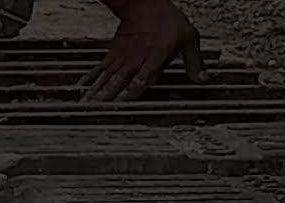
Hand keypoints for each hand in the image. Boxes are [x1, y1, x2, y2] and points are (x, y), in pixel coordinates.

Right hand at [81, 0, 205, 101]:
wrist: (143, 3)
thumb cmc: (166, 19)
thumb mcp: (189, 38)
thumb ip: (195, 61)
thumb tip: (203, 80)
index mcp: (155, 57)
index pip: (142, 78)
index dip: (132, 92)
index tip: (123, 105)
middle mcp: (135, 60)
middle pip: (119, 81)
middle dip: (107, 97)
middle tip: (97, 111)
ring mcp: (121, 58)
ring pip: (106, 77)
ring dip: (95, 92)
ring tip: (85, 105)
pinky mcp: (112, 54)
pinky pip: (99, 69)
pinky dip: (89, 79)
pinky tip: (81, 88)